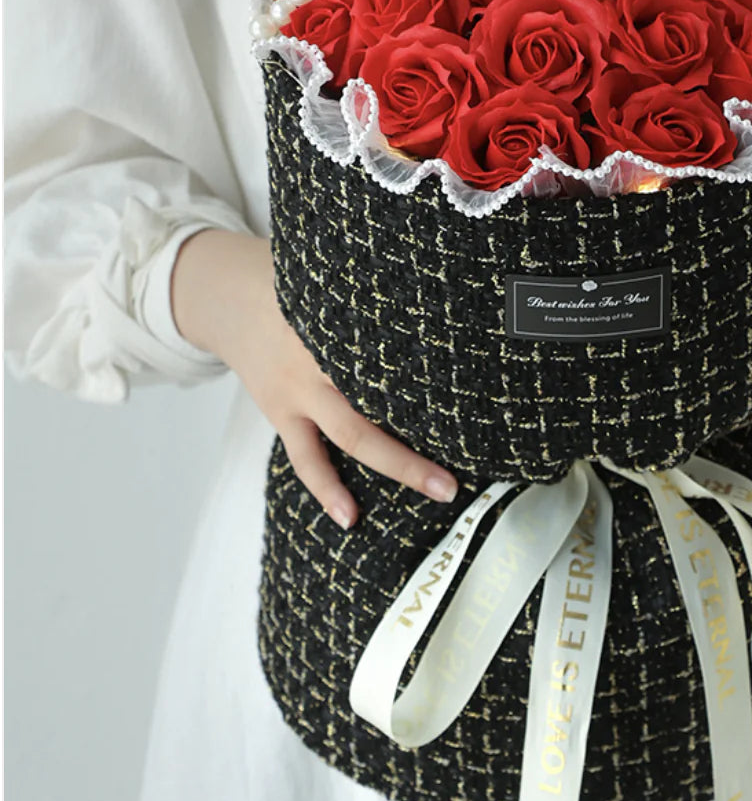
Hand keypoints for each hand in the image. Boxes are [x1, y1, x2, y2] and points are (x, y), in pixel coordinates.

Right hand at [169, 229, 458, 530]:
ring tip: (436, 490)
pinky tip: (349, 516)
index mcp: (342, 319)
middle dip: (428, 426)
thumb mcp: (337, 284)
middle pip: (383, 397)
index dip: (438, 367)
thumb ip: (381, 304)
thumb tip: (446, 314)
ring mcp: (298, 388)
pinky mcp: (281, 411)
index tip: (479, 388)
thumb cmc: (297, 288)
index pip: (401, 346)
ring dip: (396, 464)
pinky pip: (305, 457)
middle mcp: (321, 354)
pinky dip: (326, 487)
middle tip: (472, 453)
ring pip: (350, 433)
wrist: (224, 299)